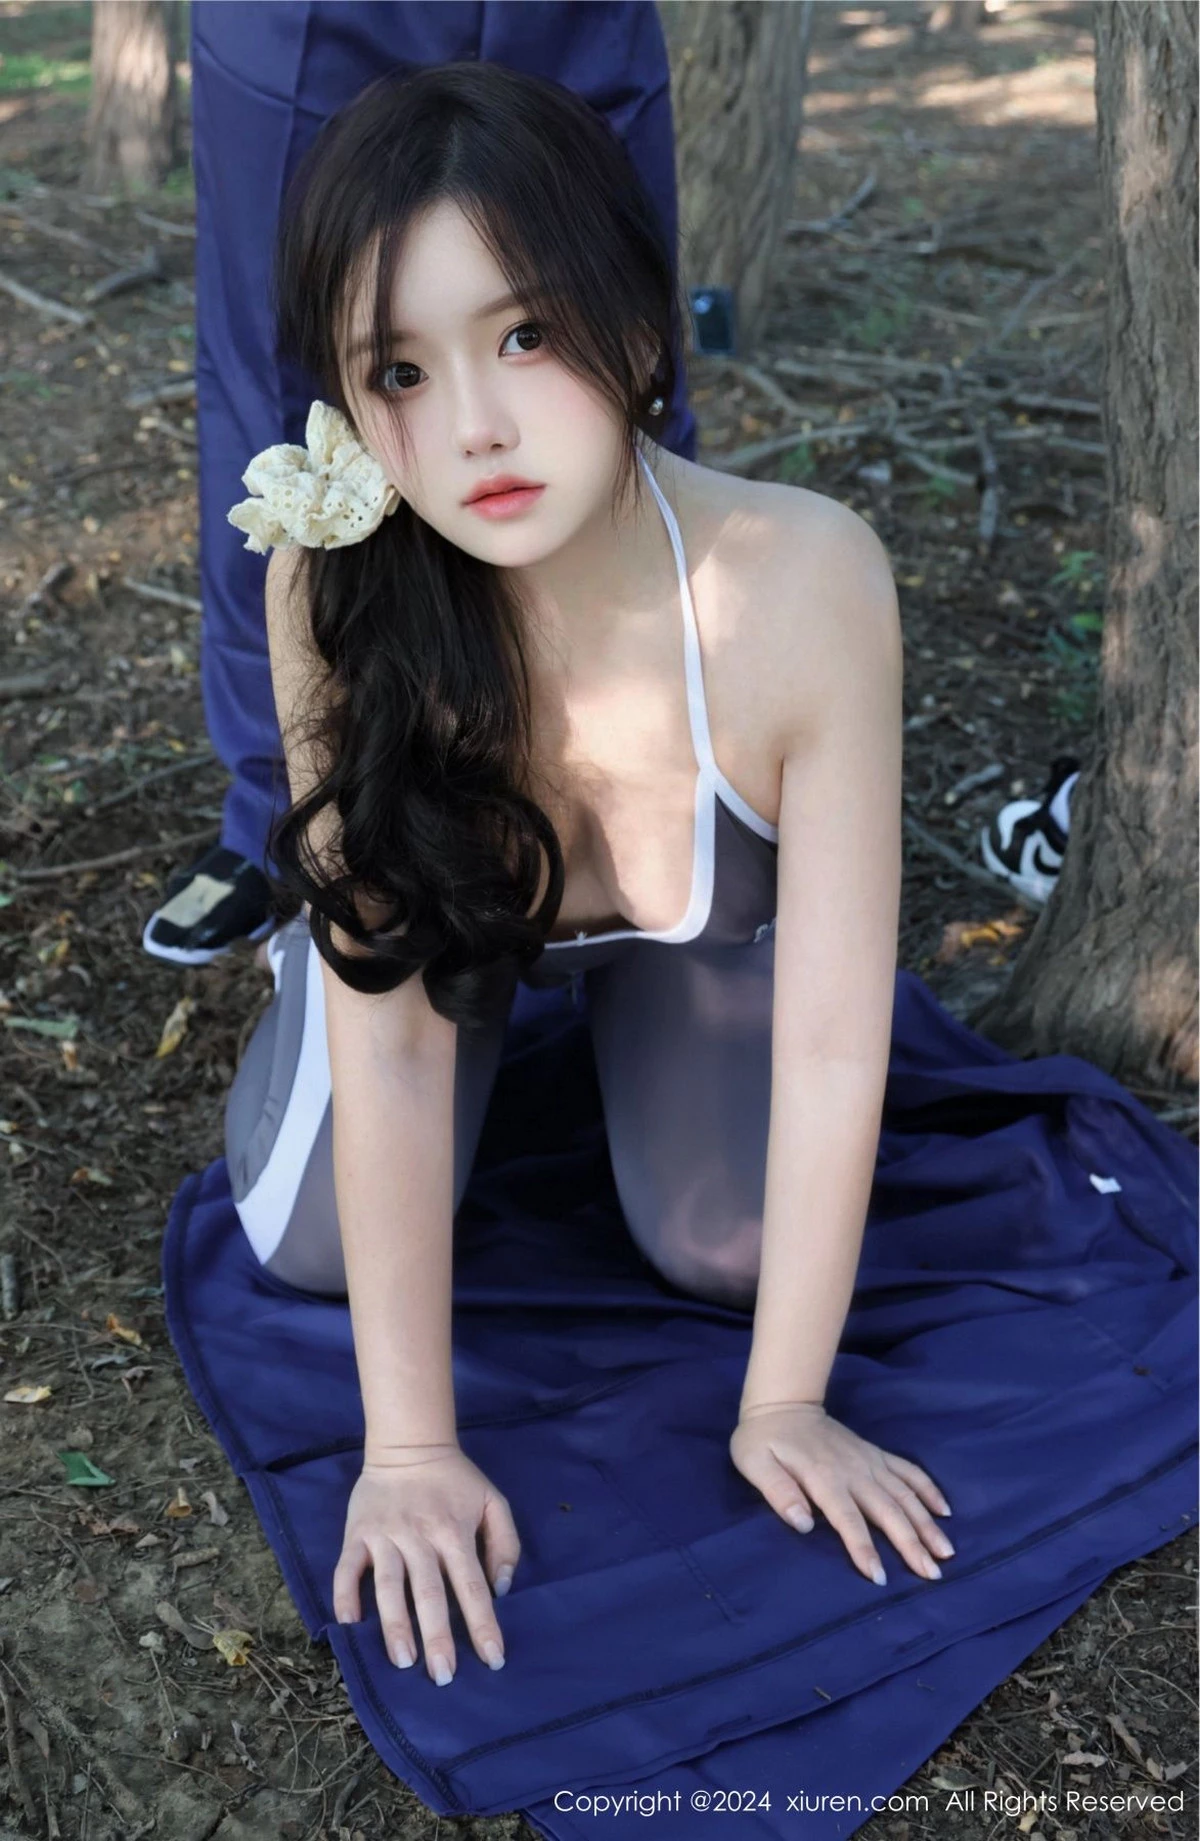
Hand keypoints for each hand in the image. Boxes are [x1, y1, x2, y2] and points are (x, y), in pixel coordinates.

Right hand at [333, 1443, 520, 1684]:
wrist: (408, 1444)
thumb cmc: (455, 1481)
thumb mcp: (493, 1501)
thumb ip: (505, 1543)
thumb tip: (502, 1588)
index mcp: (454, 1532)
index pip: (472, 1586)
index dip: (483, 1624)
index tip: (493, 1660)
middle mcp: (419, 1537)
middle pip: (429, 1593)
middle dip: (437, 1637)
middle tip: (444, 1676)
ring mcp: (385, 1536)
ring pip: (389, 1586)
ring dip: (395, 1625)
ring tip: (403, 1661)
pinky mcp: (356, 1534)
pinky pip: (346, 1569)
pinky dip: (345, 1596)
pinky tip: (349, 1624)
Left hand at [730, 1402, 952, 1585]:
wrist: (783, 1404)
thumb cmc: (763, 1440)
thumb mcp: (755, 1463)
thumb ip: (778, 1492)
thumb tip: (803, 1523)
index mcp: (824, 1477)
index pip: (848, 1518)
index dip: (863, 1548)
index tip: (879, 1577)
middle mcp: (854, 1470)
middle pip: (888, 1510)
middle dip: (911, 1544)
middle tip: (932, 1575)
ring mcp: (869, 1461)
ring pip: (905, 1494)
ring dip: (927, 1523)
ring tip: (946, 1552)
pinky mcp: (876, 1455)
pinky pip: (909, 1471)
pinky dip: (928, 1489)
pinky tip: (945, 1511)